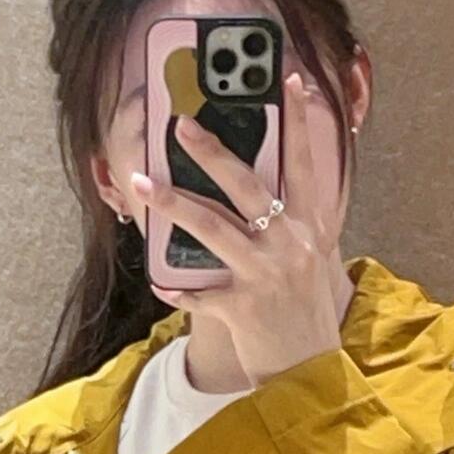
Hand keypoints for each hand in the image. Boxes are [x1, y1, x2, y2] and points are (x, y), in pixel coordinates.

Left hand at [132, 72, 346, 387]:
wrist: (311, 371)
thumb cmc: (305, 312)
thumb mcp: (310, 261)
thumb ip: (291, 225)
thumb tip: (259, 191)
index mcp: (310, 228)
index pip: (305, 164)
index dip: (299, 122)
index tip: (289, 81)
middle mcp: (290, 245)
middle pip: (248, 186)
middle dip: (212, 151)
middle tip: (181, 123)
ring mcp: (267, 275)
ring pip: (213, 228)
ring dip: (174, 202)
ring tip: (143, 182)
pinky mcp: (245, 308)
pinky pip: (200, 292)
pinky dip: (179, 290)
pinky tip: (162, 284)